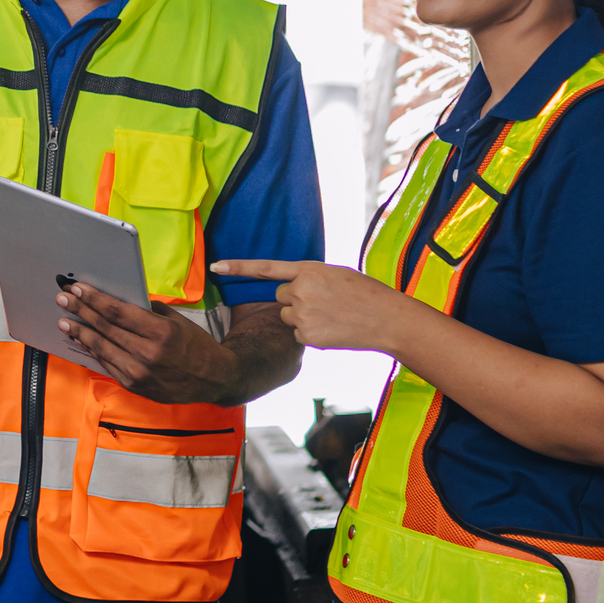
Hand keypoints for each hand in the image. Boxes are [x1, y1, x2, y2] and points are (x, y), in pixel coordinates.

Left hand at [55, 281, 236, 402]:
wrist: (214, 379)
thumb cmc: (195, 345)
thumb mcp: (176, 320)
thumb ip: (147, 311)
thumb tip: (118, 298)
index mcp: (160, 332)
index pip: (118, 312)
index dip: (94, 299)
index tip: (77, 288)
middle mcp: (148, 354)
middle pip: (105, 328)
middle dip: (81, 311)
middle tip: (63, 299)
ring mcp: (139, 373)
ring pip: (102, 348)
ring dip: (80, 333)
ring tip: (64, 321)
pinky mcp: (135, 386)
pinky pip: (107, 365)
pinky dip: (92, 351)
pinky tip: (82, 340)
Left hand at [211, 259, 411, 353]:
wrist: (388, 319)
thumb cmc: (366, 294)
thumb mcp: (336, 274)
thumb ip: (310, 278)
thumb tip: (293, 287)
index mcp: (308, 270)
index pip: (265, 268)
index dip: (238, 267)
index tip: (216, 266)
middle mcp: (300, 291)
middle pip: (280, 297)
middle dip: (296, 300)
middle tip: (324, 303)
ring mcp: (302, 315)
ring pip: (287, 317)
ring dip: (303, 317)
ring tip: (332, 316)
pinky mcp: (306, 336)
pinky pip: (297, 335)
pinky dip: (311, 334)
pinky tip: (332, 329)